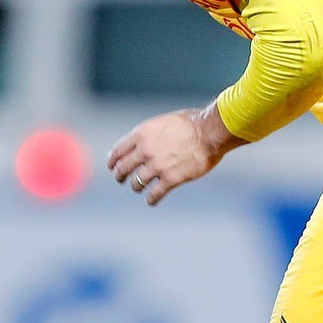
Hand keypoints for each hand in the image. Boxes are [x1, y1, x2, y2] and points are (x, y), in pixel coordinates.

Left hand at [106, 105, 240, 205]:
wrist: (210, 132)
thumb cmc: (192, 123)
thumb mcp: (164, 122)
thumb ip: (151, 134)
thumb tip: (144, 142)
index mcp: (142, 134)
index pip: (118, 151)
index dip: (113, 161)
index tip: (112, 166)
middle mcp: (145, 150)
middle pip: (123, 168)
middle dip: (119, 176)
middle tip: (121, 179)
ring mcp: (157, 166)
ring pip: (137, 183)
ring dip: (136, 187)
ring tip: (139, 188)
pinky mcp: (171, 179)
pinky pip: (155, 194)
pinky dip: (151, 199)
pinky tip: (151, 200)